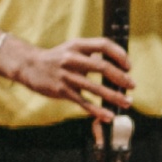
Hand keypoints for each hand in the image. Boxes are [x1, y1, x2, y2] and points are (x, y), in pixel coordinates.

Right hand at [8, 34, 133, 113]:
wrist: (29, 66)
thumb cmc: (56, 58)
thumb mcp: (72, 48)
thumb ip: (92, 53)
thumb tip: (116, 63)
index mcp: (77, 45)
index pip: (103, 45)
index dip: (119, 54)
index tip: (128, 66)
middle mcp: (72, 58)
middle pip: (102, 66)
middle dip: (120, 77)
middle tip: (132, 85)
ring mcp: (66, 75)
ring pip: (95, 88)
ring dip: (113, 96)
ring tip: (126, 102)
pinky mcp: (62, 91)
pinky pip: (83, 102)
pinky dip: (97, 110)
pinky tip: (108, 116)